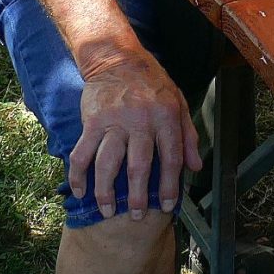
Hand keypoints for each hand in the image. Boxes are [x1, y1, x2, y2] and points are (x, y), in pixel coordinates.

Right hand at [68, 50, 201, 218]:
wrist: (117, 57)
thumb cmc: (152, 83)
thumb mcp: (179, 102)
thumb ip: (188, 135)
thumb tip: (195, 167)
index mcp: (165, 117)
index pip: (171, 158)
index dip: (170, 186)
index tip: (167, 206)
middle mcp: (140, 120)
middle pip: (139, 167)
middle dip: (138, 197)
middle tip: (137, 216)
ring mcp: (113, 122)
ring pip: (107, 164)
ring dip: (105, 192)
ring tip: (107, 211)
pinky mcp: (92, 121)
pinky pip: (82, 153)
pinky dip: (79, 176)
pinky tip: (80, 191)